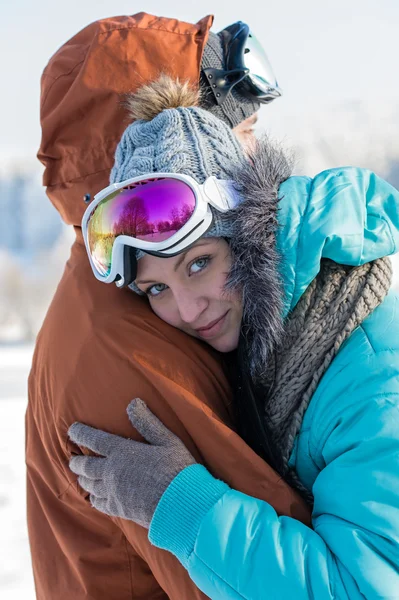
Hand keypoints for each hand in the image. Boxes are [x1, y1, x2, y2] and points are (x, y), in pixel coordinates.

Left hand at [68, 399, 196, 527]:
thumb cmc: (177, 469)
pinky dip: (93, 498)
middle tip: (73, 459)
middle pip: (86, 465)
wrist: (180, 505)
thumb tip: (133, 403)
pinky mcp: (118, 509)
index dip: (81, 433)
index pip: (95, 439)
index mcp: (123, 452)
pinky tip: (94, 497)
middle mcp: (112, 472)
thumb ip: (148, 423)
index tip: (71, 429)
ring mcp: (113, 492)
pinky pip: (98, 503)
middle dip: (77, 461)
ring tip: (81, 476)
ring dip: (83, 478)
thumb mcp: (167, 441)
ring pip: (90, 485)